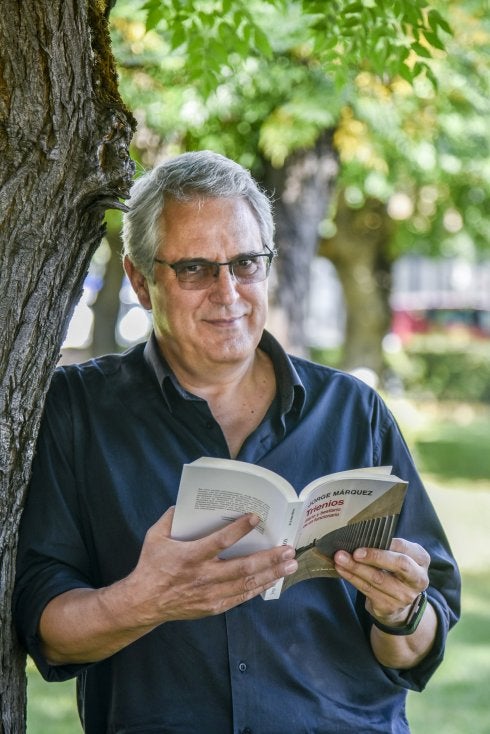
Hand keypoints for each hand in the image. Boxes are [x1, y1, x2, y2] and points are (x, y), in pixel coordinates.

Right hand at [126, 507, 297, 624]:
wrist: (143, 602)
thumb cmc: (151, 566)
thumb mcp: (155, 536)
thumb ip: (170, 518)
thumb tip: (185, 502)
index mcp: (190, 556)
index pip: (220, 541)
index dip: (240, 529)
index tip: (256, 517)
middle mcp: (203, 576)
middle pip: (243, 567)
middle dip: (269, 558)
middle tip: (288, 549)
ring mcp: (210, 594)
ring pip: (247, 584)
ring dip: (271, 573)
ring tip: (290, 565)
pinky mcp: (213, 607)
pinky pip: (240, 598)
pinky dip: (258, 589)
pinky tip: (272, 580)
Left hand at [333, 538, 429, 626]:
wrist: (398, 603)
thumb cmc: (395, 570)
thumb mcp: (398, 556)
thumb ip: (386, 547)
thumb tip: (359, 536)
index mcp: (421, 560)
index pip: (404, 547)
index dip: (385, 543)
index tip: (367, 539)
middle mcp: (418, 579)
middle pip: (399, 564)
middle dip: (375, 557)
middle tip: (354, 552)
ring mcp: (404, 596)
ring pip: (378, 579)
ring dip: (356, 567)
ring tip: (340, 558)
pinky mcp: (389, 607)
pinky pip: (367, 590)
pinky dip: (352, 578)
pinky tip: (341, 570)